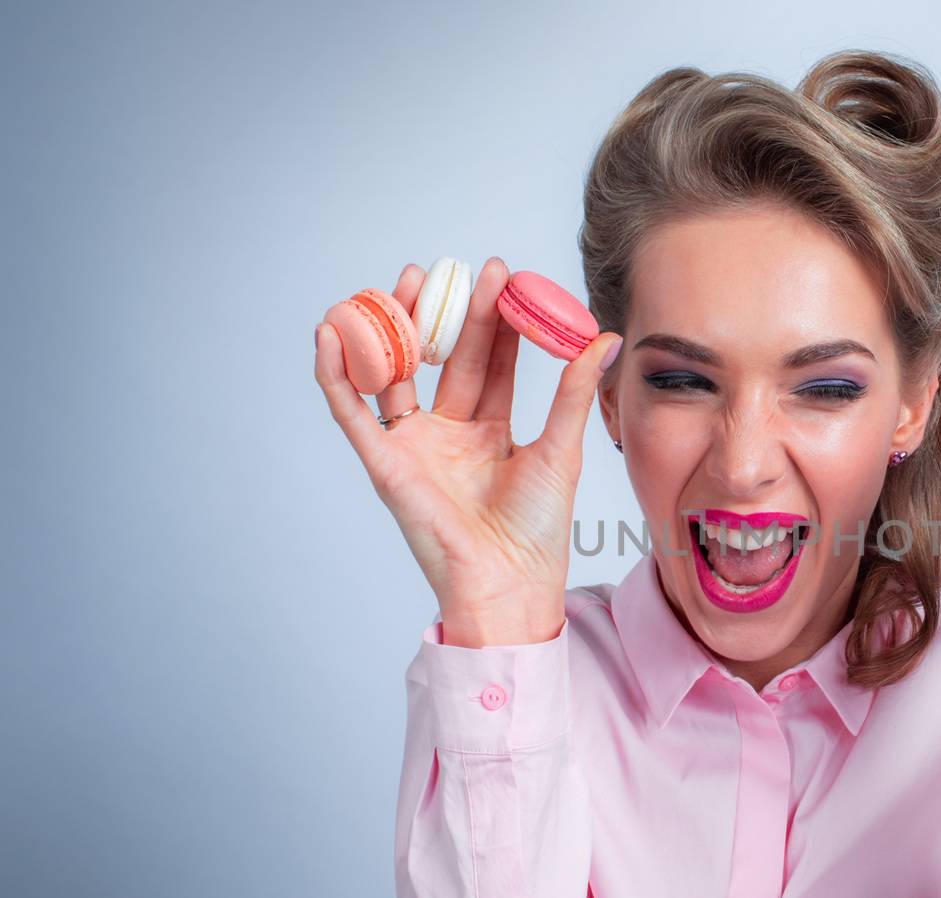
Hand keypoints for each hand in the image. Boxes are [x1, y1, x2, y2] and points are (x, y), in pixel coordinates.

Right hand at [314, 257, 621, 646]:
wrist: (509, 583)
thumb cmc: (538, 529)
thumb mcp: (560, 447)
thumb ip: (573, 390)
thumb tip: (603, 336)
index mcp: (490, 432)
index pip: (491, 362)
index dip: (495, 321)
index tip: (504, 277)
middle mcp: (448, 434)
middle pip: (444, 360)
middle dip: (449, 312)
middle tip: (457, 265)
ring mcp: (414, 446)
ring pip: (396, 374)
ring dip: (394, 329)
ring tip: (403, 280)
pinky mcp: (383, 462)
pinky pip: (351, 411)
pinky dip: (335, 374)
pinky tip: (331, 332)